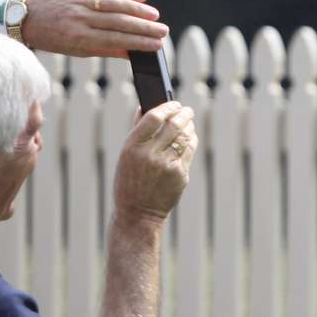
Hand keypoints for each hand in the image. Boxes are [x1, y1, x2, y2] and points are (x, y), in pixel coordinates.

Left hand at [21, 0, 170, 57]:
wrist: (25, 18)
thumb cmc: (53, 38)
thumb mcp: (76, 50)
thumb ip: (105, 50)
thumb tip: (133, 52)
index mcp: (79, 37)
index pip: (116, 40)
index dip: (139, 42)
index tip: (157, 45)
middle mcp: (80, 18)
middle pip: (119, 22)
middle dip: (144, 28)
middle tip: (164, 32)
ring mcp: (79, 0)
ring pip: (115, 4)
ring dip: (138, 10)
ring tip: (155, 17)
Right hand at [112, 101, 196, 221]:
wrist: (138, 214)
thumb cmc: (129, 181)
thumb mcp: (125, 156)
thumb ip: (137, 131)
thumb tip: (145, 106)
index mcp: (132, 147)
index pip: (154, 117)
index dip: (167, 106)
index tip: (173, 103)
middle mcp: (150, 155)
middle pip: (174, 124)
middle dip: (184, 113)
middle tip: (187, 110)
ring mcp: (167, 165)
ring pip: (185, 137)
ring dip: (189, 126)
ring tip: (188, 122)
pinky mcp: (180, 175)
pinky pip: (189, 151)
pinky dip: (191, 141)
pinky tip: (189, 138)